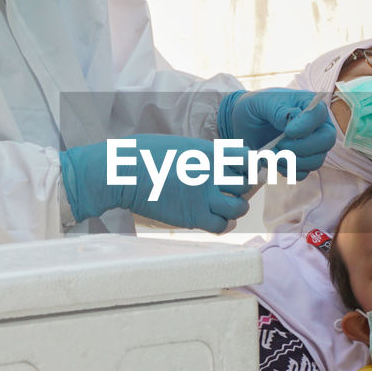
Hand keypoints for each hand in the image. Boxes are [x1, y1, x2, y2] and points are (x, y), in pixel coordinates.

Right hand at [61, 135, 248, 231]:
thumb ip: (202, 153)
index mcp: (209, 152)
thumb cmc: (143, 154)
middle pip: (246, 183)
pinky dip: (223, 225)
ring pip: (240, 207)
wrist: (123, 173)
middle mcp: (212, 173)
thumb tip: (218, 158)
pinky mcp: (194, 216)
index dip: (248, 166)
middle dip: (241, 187)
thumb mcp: (180, 144)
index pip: (247, 158)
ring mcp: (205, 196)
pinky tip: (214, 220)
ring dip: (235, 208)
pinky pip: (222, 226)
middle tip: (229, 190)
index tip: (240, 170)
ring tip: (223, 207)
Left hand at [217, 89, 335, 177]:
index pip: (320, 114)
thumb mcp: (261, 102)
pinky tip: (271, 160)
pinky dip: (286, 170)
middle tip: (279, 145)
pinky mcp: (301, 161)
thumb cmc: (254, 107)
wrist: (242, 124)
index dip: (306, 126)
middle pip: (326, 141)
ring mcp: (311, 145)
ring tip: (270, 152)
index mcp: (308, 103)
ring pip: (316, 161)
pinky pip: (302, 173)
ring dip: (291, 161)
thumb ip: (278, 110)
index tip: (287, 132)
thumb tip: (294, 118)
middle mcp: (316, 125)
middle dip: (302, 148)